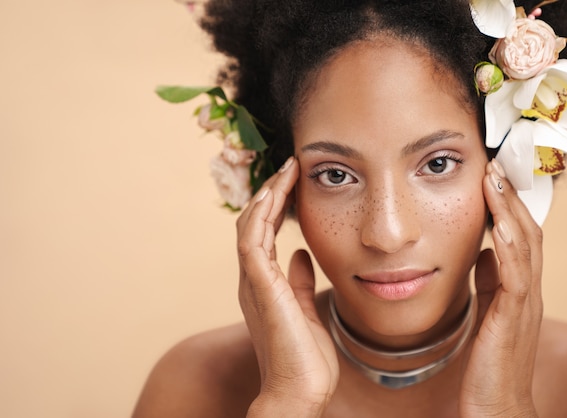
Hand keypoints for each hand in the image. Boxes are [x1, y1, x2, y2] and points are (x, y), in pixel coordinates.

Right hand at [236, 157, 338, 416]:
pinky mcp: (260, 287)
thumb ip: (299, 281)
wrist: (299, 391)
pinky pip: (253, 240)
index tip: (293, 182)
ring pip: (251, 226)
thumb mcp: (305, 309)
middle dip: (270, 193)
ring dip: (267, 196)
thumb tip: (301, 255)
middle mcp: (253, 279)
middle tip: (289, 167)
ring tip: (285, 170)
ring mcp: (253, 282)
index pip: (263, 233)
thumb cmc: (304, 358)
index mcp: (264, 284)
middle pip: (254, 223)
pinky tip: (274, 194)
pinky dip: (260, 215)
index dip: (275, 206)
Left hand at [460, 159, 542, 416]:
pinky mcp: (513, 319)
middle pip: (528, 232)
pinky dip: (509, 246)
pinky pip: (515, 275)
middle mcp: (527, 292)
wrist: (498, 408)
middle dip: (511, 197)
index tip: (491, 176)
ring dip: (510, 210)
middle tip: (496, 163)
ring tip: (494, 179)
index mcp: (518, 289)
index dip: (508, 206)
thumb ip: (488, 282)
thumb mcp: (488, 312)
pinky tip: (498, 225)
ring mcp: (524, 304)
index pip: (520, 236)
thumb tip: (481, 252)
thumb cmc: (489, 362)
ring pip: (526, 247)